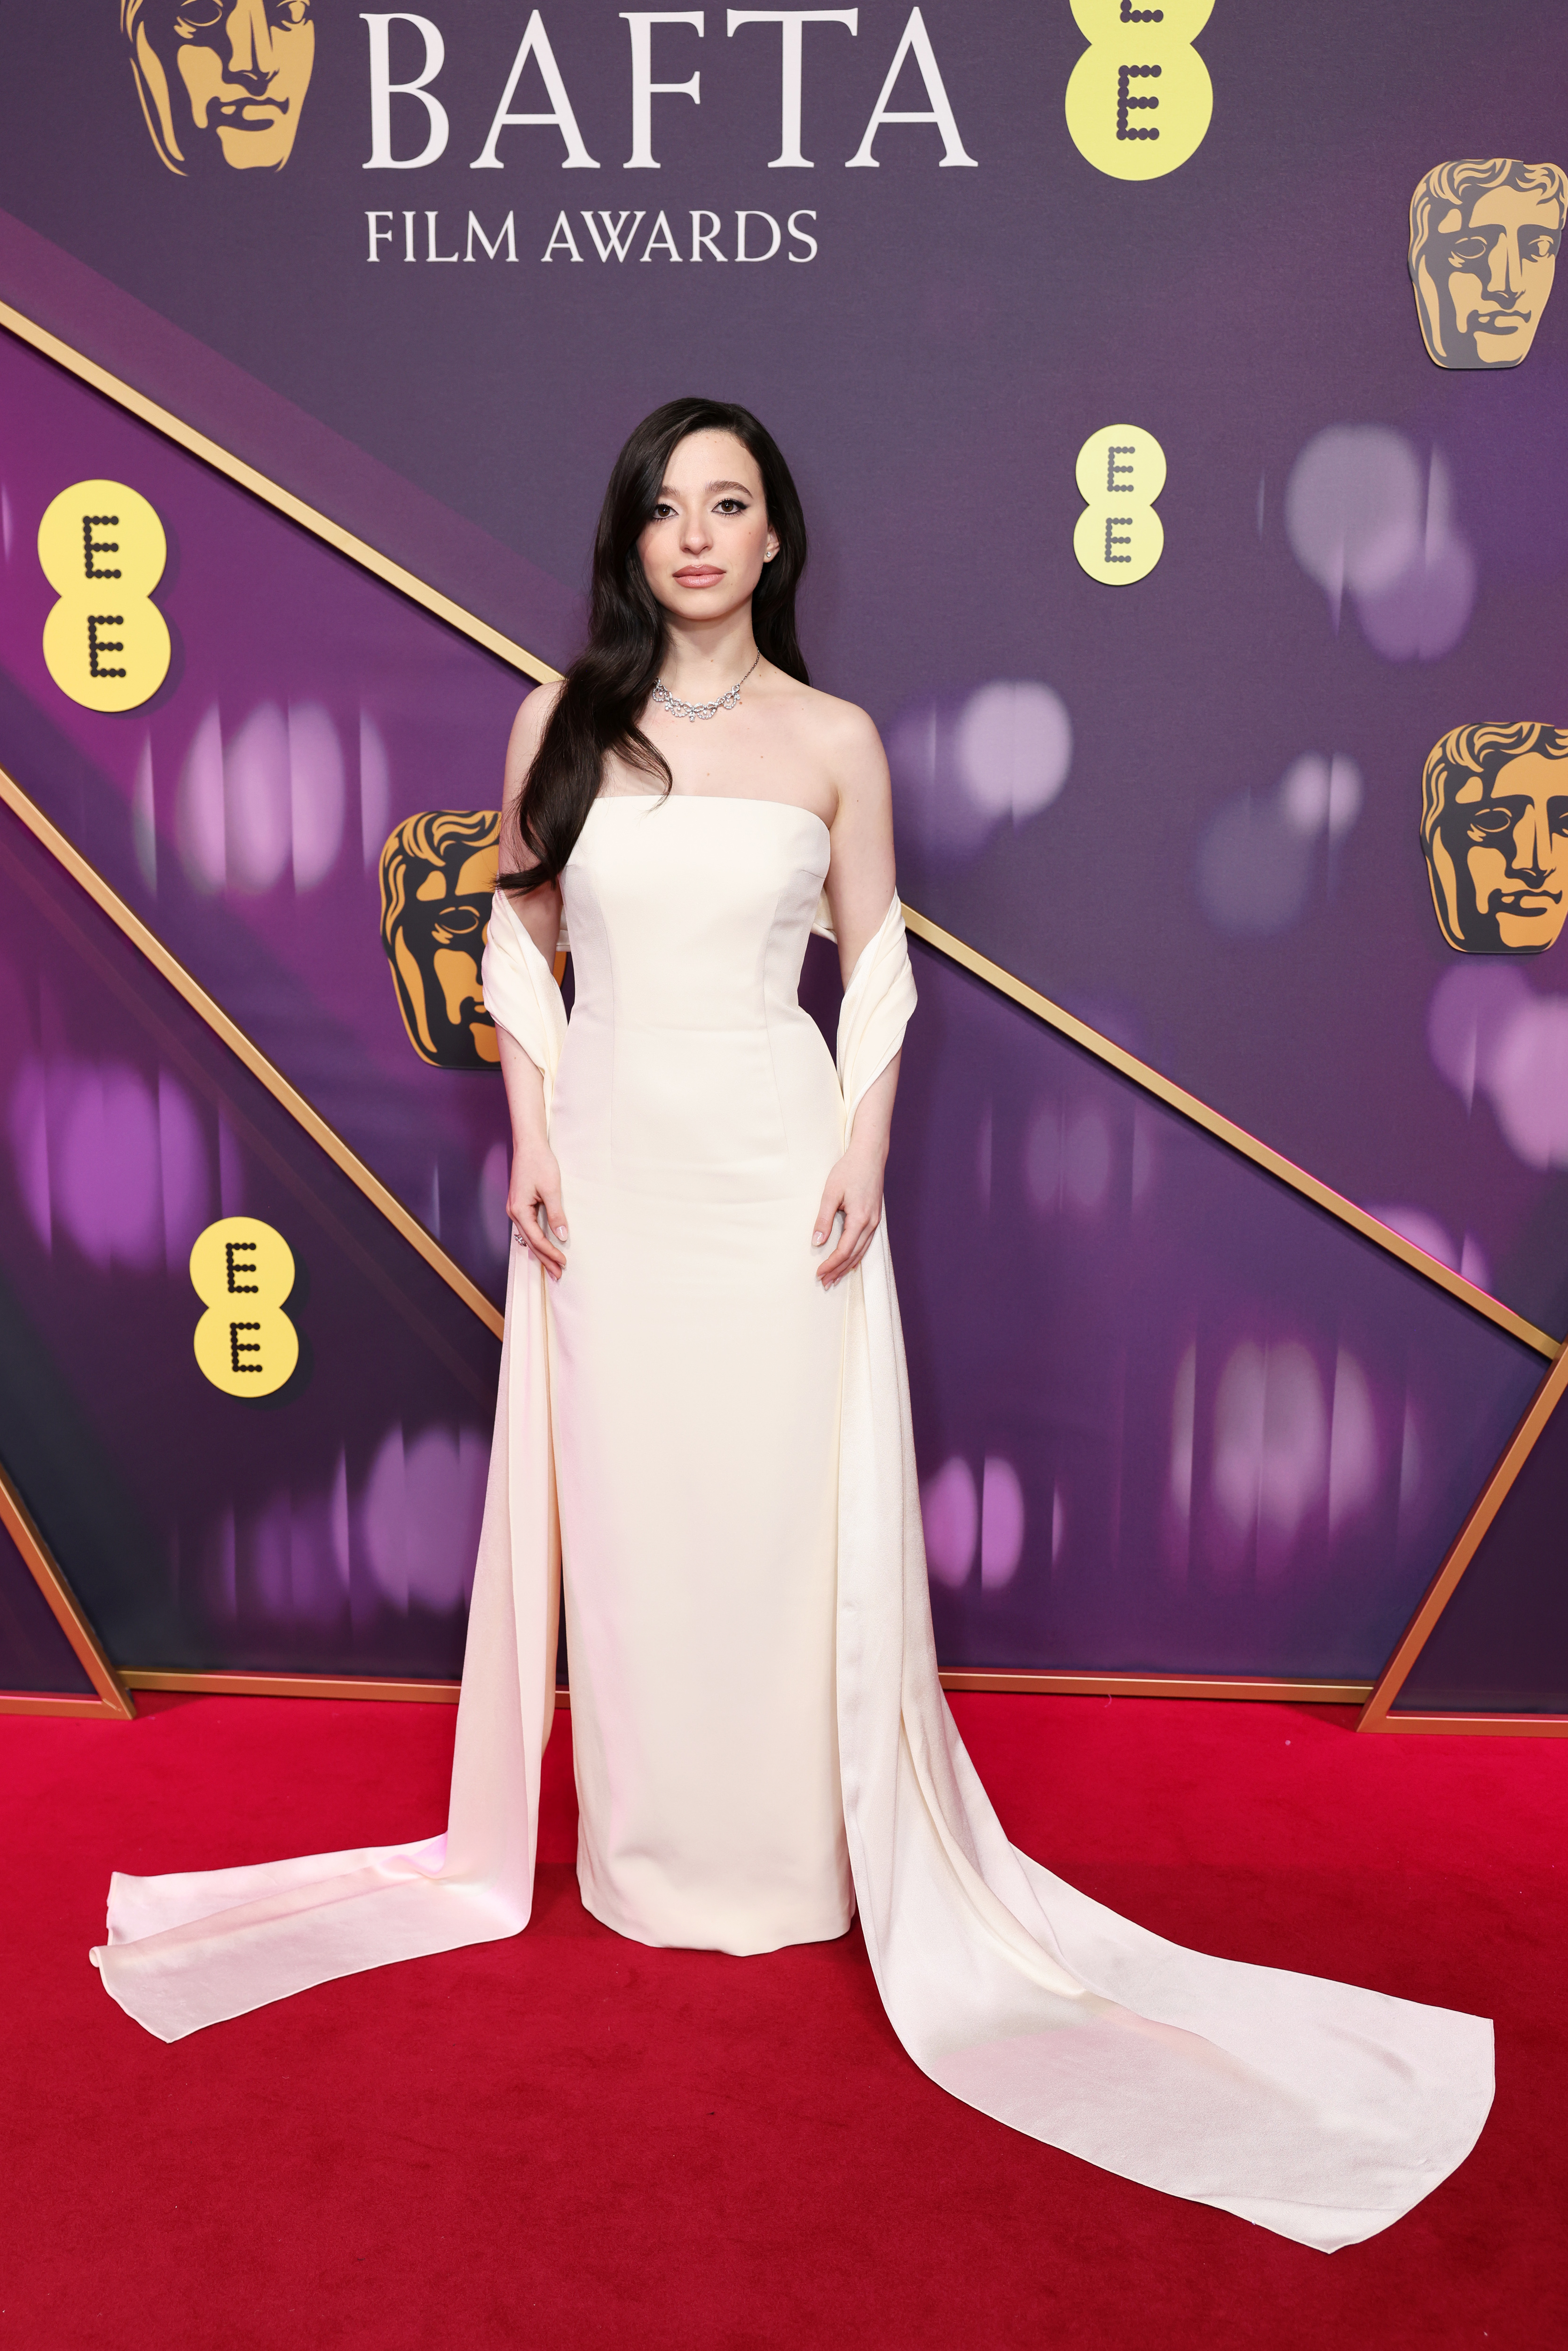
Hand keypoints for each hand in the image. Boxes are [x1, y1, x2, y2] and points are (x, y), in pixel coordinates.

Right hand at [508, 1137, 567, 1279]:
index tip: (564, 1262)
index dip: (550, 1253)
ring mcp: (515, 1209)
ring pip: (529, 1237)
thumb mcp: (551, 1189)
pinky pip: (529, 1228)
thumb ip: (556, 1214)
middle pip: (530, 1242)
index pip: (536, 1239)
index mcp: (519, 1210)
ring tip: (553, 1266)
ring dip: (541, 1251)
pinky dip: (538, 1240)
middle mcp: (513, 1212)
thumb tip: (562, 1235)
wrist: (529, 1145)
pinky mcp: (520, 1205)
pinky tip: (545, 1247)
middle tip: (558, 1275)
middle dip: (545, 1259)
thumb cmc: (540, 1163)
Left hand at [812, 1144, 884, 1287]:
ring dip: (847, 1266)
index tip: (818, 1273)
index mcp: (860, 1219)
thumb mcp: (831, 1193)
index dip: (831, 1264)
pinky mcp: (875, 1217)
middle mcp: (871, 1224)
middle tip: (825, 1283)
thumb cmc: (849, 1170)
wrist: (870, 1155)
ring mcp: (875, 1221)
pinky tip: (849, 1261)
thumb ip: (823, 1219)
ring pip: (862, 1251)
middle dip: (839, 1271)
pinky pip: (866, 1243)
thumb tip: (816, 1242)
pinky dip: (856, 1255)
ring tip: (835, 1278)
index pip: (844, 1250)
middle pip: (854, 1255)